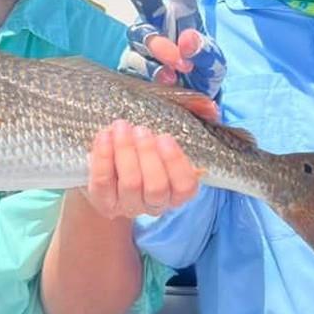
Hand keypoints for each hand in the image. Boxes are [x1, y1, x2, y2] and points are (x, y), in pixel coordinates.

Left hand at [83, 119, 199, 218]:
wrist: (107, 172)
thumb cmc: (143, 149)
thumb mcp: (164, 137)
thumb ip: (189, 121)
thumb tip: (211, 108)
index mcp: (175, 192)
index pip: (185, 187)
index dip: (176, 163)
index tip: (165, 138)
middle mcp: (154, 204)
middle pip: (157, 187)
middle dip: (149, 155)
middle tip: (142, 130)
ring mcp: (128, 205)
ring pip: (131, 184)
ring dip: (126, 151)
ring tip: (122, 127)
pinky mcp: (103, 202)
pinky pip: (103, 182)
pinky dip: (103, 156)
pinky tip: (105, 136)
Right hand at [117, 0, 225, 96]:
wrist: (193, 104)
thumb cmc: (204, 73)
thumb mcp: (215, 64)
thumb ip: (205, 52)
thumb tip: (187, 40)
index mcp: (183, 14)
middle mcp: (158, 23)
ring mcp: (143, 44)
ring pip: (141, 35)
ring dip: (160, 49)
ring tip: (179, 68)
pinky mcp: (132, 66)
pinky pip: (137, 64)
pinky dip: (153, 73)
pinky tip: (167, 81)